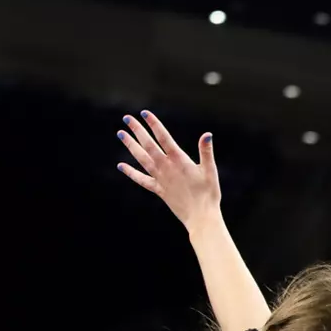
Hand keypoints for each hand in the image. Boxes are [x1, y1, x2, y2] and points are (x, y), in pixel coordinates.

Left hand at [116, 111, 222, 229]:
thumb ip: (206, 152)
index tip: (145, 113)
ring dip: (130, 146)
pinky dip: (131, 173)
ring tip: (121, 134)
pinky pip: (142, 180)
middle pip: (148, 145)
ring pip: (141, 159)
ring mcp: (160, 178)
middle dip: (137, 131)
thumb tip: (207, 135)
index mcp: (179, 160)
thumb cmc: (209, 193)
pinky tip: (121, 166)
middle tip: (127, 118)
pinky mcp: (158, 190)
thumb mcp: (210, 171)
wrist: (201, 216)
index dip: (154, 124)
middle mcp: (166, 167)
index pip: (164, 137)